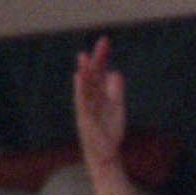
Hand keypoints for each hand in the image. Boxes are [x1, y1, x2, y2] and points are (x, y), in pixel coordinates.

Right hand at [73, 37, 127, 174]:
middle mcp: (91, 98)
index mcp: (99, 94)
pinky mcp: (85, 118)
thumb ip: (115, 90)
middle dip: (97, 59)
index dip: (102, 57)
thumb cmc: (109, 130)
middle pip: (93, 75)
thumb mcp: (116, 107)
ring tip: (84, 57)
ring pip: (85, 87)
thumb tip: (115, 72)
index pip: (100, 71)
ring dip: (85, 72)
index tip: (105, 41)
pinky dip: (81, 89)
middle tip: (103, 43)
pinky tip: (79, 77)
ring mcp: (86, 108)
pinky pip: (82, 102)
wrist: (105, 153)